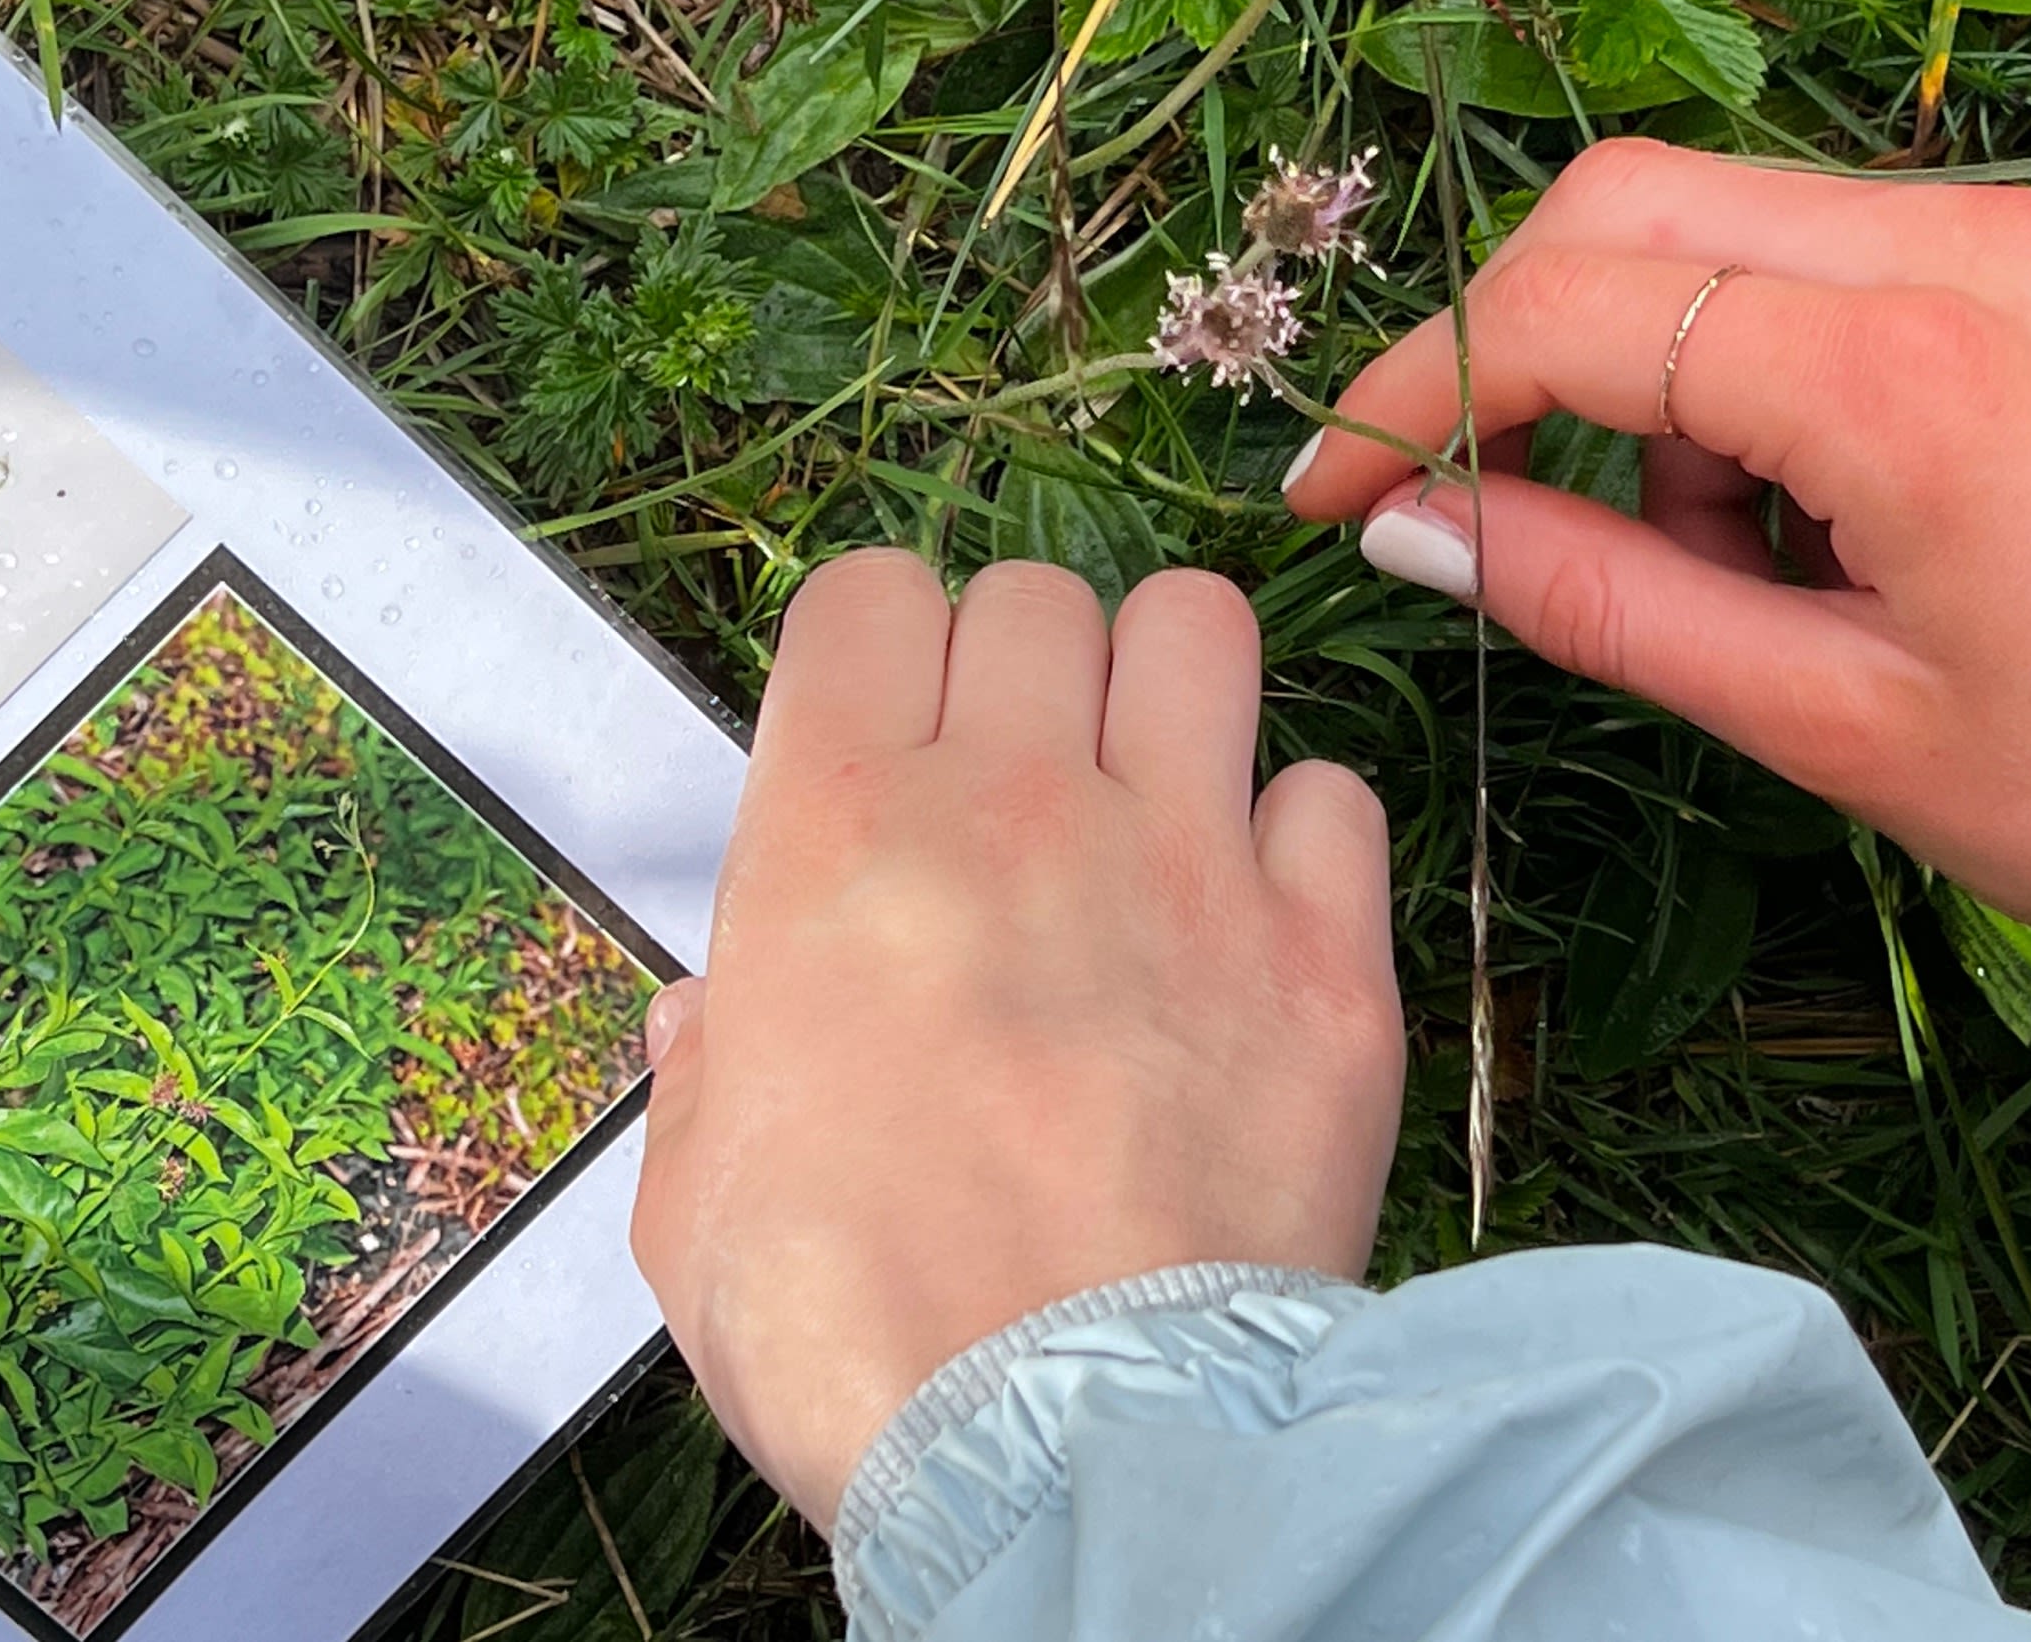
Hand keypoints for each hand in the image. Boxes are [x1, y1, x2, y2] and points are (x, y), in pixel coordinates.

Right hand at [629, 552, 1400, 1529]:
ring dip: (1171, 683)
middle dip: (1027, 661)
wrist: (1065, 1438)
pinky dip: (1304, 835)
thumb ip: (705, 1078)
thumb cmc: (854, 1331)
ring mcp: (1184, 859)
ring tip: (1156, 783)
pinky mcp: (1322, 949)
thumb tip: (709, 1022)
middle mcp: (1013, 803)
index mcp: (832, 832)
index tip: (892, 720)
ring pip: (1198, 626)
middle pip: (1035, 592)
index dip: (881, 642)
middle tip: (1025, 772)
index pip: (866, 594)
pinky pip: (1335, 793)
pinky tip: (1265, 913)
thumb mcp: (696, 1206)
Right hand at [1284, 138, 2030, 976]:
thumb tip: (1418, 523)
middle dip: (1525, 352)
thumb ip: (1603, 600)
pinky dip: (1776, 368)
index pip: (1567, 308)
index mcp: (1899, 371)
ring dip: (1665, 379)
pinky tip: (1836, 515)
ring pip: (1734, 225)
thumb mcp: (1836, 723)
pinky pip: (1852, 256)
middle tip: (1504, 512)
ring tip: (1745, 568)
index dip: (1414, 391)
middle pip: (1632, 207)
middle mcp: (1964, 244)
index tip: (1332, 489)